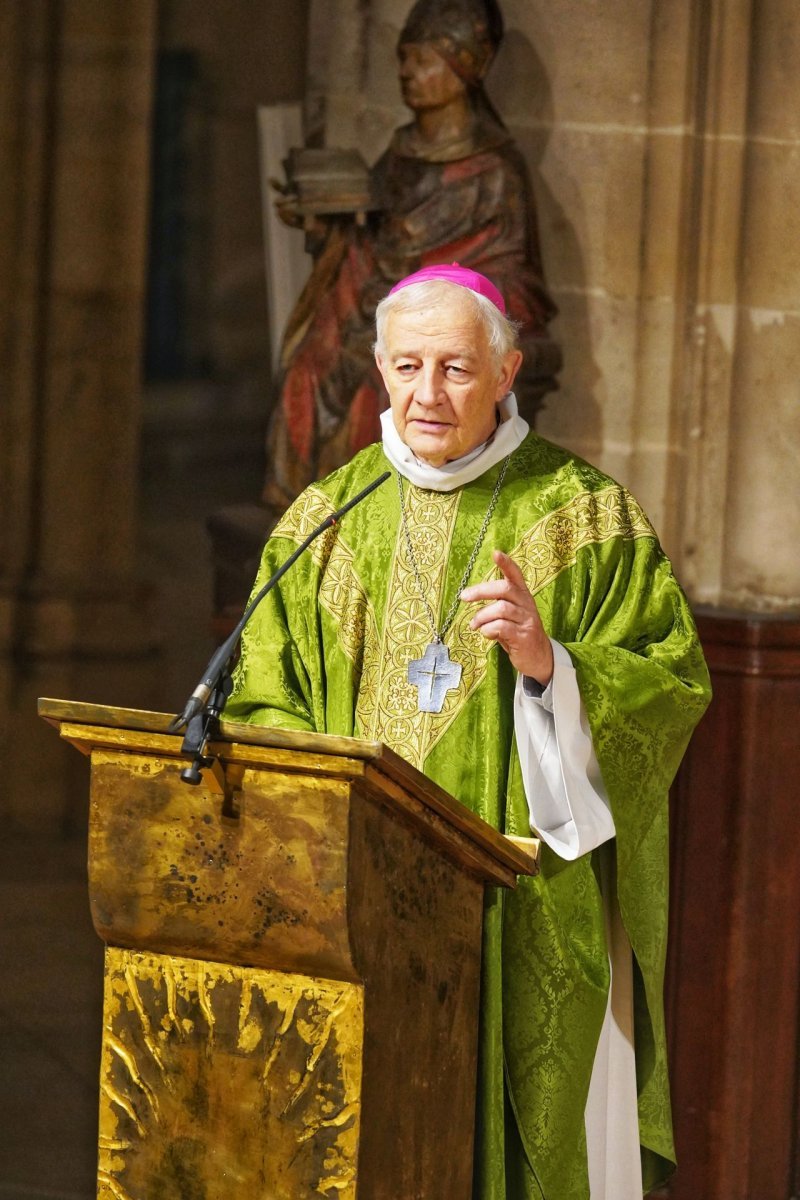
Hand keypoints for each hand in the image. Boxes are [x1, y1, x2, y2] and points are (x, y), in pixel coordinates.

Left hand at [461, 550, 553, 684]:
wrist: (539, 658)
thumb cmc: (519, 633)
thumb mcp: (511, 615)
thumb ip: (496, 605)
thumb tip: (471, 597)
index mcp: (523, 596)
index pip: (516, 575)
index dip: (506, 563)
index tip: (495, 553)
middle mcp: (527, 604)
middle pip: (504, 588)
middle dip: (481, 591)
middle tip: (464, 597)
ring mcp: (527, 620)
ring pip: (501, 608)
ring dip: (482, 616)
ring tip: (474, 625)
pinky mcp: (524, 636)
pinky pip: (501, 627)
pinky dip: (488, 629)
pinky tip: (486, 634)